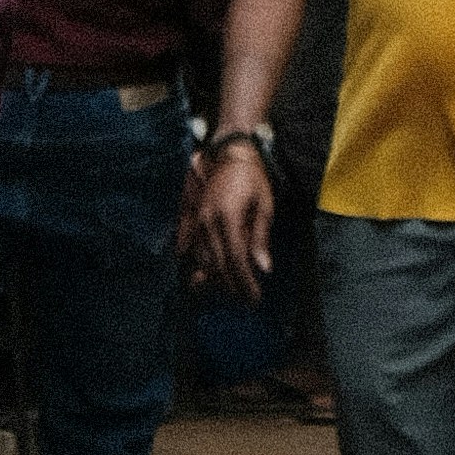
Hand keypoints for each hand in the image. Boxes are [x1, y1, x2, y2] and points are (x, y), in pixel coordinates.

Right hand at [182, 138, 275, 299]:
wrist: (230, 153)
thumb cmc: (252, 179)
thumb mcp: (264, 206)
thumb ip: (260, 238)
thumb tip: (264, 268)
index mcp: (227, 218)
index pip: (235, 261)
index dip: (245, 283)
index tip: (255, 299)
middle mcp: (207, 222)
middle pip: (217, 267)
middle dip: (232, 288)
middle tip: (246, 301)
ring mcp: (196, 222)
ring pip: (203, 261)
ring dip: (217, 280)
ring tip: (232, 292)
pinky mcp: (191, 219)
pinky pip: (190, 249)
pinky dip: (198, 265)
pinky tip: (203, 278)